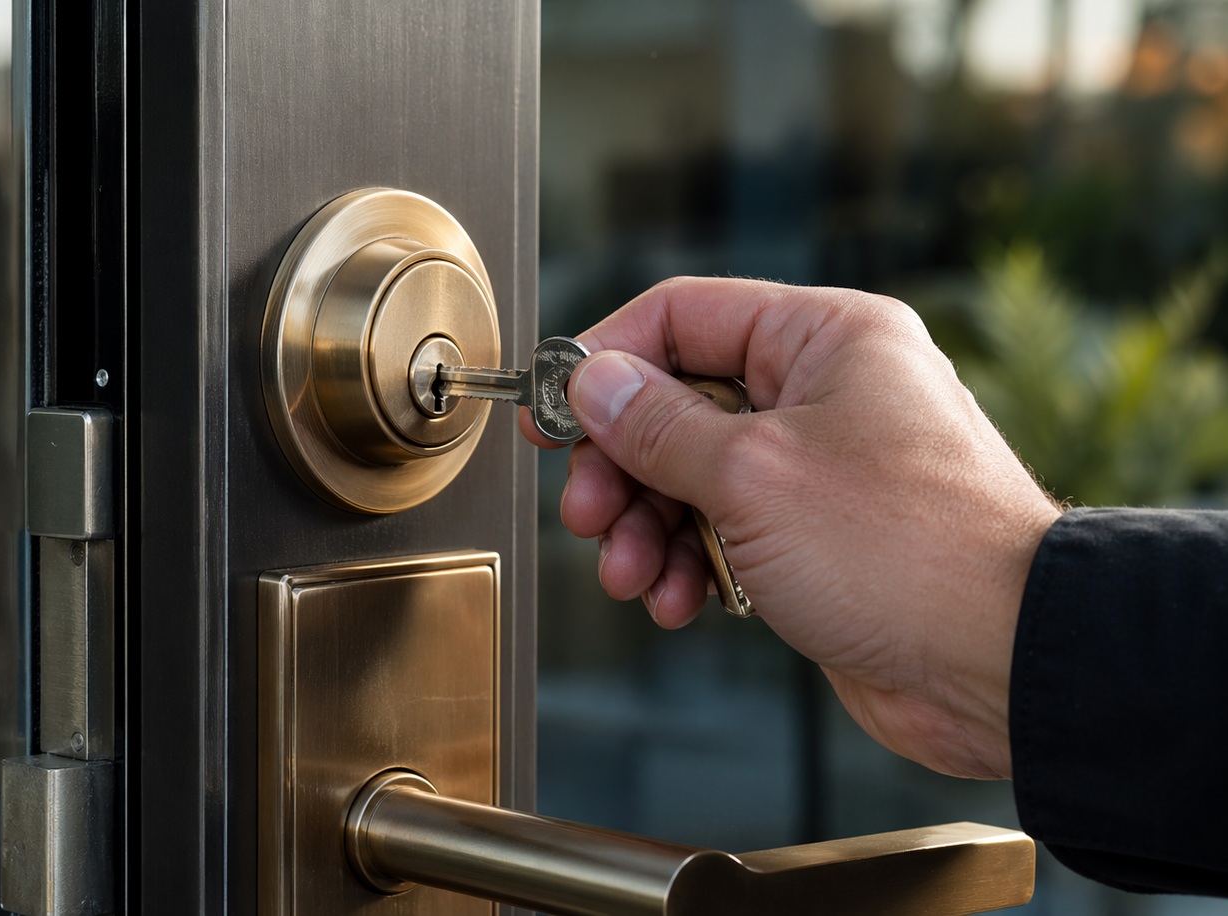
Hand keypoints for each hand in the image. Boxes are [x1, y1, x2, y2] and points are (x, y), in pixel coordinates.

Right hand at [519, 277, 1060, 779]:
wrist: (1002, 663)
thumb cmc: (908, 551)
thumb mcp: (752, 475)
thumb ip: (656, 426)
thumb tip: (593, 382)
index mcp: (826, 338)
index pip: (684, 315)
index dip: (605, 360)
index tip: (551, 412)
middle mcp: (826, 392)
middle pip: (678, 404)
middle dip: (622, 467)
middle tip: (590, 514)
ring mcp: (823, 467)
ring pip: (695, 476)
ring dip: (648, 527)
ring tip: (633, 574)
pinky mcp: (820, 536)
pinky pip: (727, 531)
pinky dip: (690, 562)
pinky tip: (677, 599)